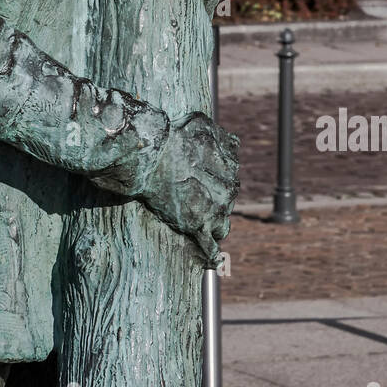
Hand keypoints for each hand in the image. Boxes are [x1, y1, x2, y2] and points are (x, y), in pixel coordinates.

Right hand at [139, 112, 239, 265]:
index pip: (230, 182)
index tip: (204, 186)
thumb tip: (236, 143)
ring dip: (212, 226)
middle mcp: (228, 191)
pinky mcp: (198, 226)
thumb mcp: (203, 126)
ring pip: (222, 226)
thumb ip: (222, 137)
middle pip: (226, 204)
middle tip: (193, 201)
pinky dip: (211, 256)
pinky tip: (212, 260)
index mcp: (230, 168)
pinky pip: (211, 248)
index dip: (216, 185)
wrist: (151, 156)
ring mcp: (215, 210)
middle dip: (213, 204)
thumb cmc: (173, 137)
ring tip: (196, 225)